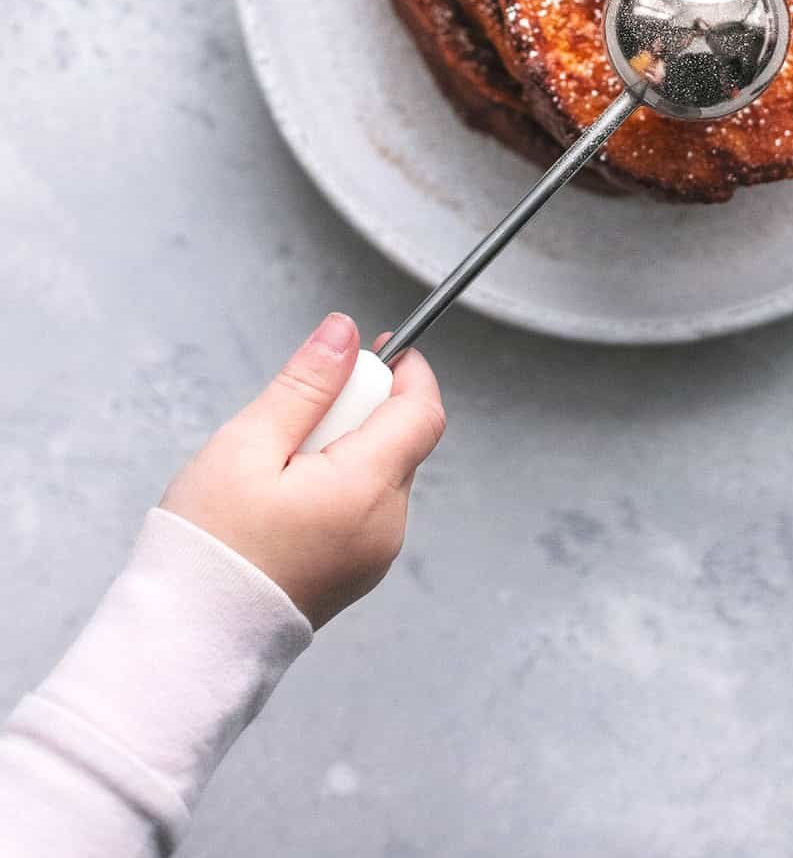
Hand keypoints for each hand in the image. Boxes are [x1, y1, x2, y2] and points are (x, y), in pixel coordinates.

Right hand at [161, 314, 444, 627]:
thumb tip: (343, 332)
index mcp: (367, 490)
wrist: (190, 639)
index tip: (373, 350)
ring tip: (278, 467)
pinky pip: (364, 505)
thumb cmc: (211, 546)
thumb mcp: (249, 444)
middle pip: (399, 438)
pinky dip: (336, 485)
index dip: (406, 370)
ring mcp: (374, 554)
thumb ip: (306, 384)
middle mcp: (386, 526)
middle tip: (296, 417)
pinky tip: (284, 498)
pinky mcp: (357, 570)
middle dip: (358, 410)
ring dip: (343, 448)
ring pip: (380, 471)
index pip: (423, 412)